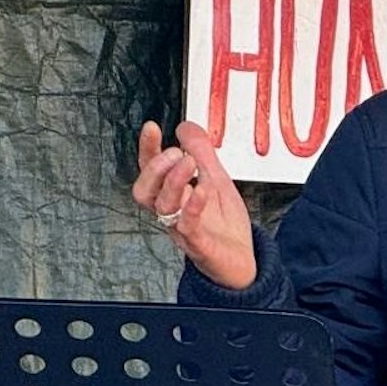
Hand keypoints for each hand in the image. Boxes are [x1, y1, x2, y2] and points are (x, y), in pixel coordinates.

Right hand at [132, 121, 257, 289]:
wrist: (241, 258)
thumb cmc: (224, 225)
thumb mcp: (216, 178)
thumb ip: (202, 152)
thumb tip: (186, 127)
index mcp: (173, 194)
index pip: (150, 170)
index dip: (147, 149)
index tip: (152, 128)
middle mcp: (172, 211)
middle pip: (145, 190)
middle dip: (154, 167)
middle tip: (173, 151)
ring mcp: (182, 227)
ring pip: (163, 205)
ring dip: (174, 180)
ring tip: (189, 162)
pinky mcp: (198, 242)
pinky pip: (187, 225)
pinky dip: (194, 204)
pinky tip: (203, 188)